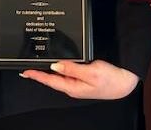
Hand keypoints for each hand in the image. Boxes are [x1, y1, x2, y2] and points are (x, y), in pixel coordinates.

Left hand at [20, 59, 138, 99]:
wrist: (125, 81)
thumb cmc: (110, 79)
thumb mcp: (91, 72)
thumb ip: (72, 69)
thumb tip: (55, 66)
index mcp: (73, 86)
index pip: (50, 81)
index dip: (36, 75)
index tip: (25, 71)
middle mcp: (73, 86)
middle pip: (52, 79)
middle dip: (39, 72)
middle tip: (26, 66)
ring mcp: (78, 82)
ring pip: (58, 75)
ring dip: (47, 70)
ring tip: (36, 64)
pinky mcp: (83, 77)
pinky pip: (67, 72)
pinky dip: (58, 67)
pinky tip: (56, 64)